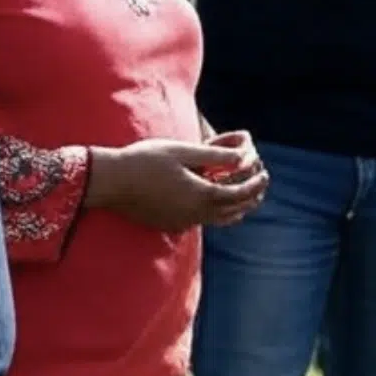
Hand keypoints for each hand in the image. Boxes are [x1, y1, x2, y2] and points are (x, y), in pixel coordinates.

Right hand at [88, 139, 268, 231]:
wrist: (110, 182)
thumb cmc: (145, 160)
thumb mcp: (182, 151)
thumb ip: (214, 156)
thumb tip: (241, 158)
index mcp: (200, 195)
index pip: (238, 195)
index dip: (255, 185)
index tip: (265, 174)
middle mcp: (194, 214)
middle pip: (232, 211)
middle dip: (250, 197)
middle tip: (260, 185)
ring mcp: (181, 222)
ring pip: (218, 219)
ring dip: (235, 208)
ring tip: (243, 195)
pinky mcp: (170, 225)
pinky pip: (201, 221)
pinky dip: (216, 212)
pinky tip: (213, 201)